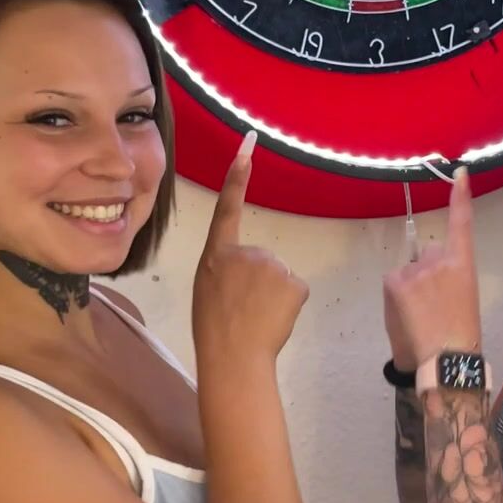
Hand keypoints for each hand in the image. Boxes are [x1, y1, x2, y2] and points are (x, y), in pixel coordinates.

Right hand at [192, 134, 308, 363]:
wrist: (234, 356)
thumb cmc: (214, 328)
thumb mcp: (207, 289)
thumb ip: (225, 269)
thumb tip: (245, 271)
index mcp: (217, 253)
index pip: (228, 207)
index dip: (237, 177)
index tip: (248, 146)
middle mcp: (245, 251)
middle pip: (261, 260)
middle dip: (257, 282)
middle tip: (243, 309)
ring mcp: (272, 264)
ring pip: (279, 277)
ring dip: (272, 295)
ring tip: (256, 316)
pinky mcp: (294, 281)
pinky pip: (294, 290)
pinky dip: (288, 304)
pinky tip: (274, 318)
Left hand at [382, 167, 482, 370]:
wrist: (446, 359)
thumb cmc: (459, 338)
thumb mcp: (463, 301)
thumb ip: (448, 279)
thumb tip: (428, 274)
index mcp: (464, 264)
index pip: (462, 222)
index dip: (460, 195)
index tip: (459, 173)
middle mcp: (440, 259)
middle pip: (427, 255)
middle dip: (427, 275)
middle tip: (434, 307)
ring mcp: (416, 269)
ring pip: (408, 272)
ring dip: (411, 289)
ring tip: (421, 317)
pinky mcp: (396, 282)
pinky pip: (393, 283)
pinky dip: (396, 298)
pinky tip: (407, 316)